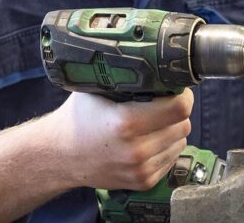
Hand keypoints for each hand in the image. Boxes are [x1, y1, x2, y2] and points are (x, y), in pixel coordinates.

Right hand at [45, 89, 193, 191]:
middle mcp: (136, 149)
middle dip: (177, 112)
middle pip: (183, 125)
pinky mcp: (143, 182)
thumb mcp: (95, 89)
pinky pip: (171, 158)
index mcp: (126, 122)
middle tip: (163, 103)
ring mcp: (140, 169)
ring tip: (153, 122)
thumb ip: (124, 78)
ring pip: (180, 142)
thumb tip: (153, 61)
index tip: (176, 88)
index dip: (183, 95)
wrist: (60, 156)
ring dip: (172, 130)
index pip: (179, 108)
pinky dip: (165, 147)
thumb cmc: (78, 118)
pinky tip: (148, 139)